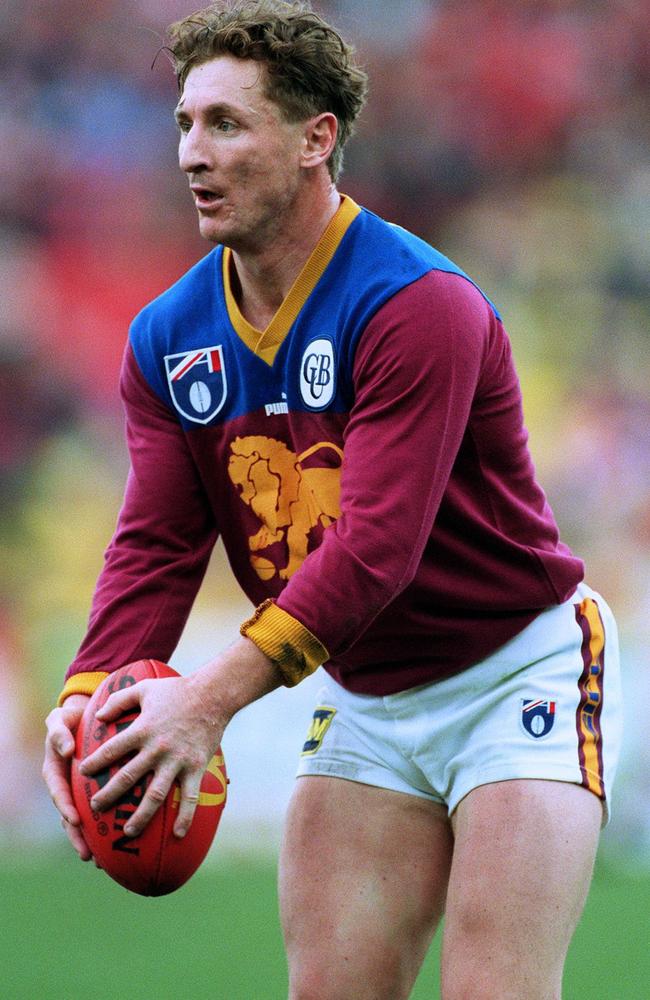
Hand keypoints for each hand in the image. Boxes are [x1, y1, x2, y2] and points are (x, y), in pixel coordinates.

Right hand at [43, 694, 93, 860]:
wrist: (81, 716)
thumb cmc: (71, 718)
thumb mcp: (60, 720)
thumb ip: (59, 732)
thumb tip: (66, 750)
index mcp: (55, 771)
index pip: (59, 793)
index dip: (66, 808)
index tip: (75, 820)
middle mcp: (66, 785)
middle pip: (70, 817)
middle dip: (78, 837)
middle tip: (87, 855)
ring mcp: (78, 791)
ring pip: (84, 821)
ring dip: (91, 841)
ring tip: (101, 862)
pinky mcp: (93, 792)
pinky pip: (99, 812)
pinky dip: (105, 828)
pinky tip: (119, 844)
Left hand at [78, 673, 225, 839]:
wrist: (213, 695)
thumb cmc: (177, 690)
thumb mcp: (144, 689)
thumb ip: (119, 700)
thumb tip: (97, 716)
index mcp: (142, 729)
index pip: (111, 750)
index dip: (94, 763)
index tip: (82, 774)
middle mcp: (157, 748)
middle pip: (128, 777)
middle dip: (108, 795)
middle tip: (95, 808)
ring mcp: (177, 761)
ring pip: (155, 795)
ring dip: (141, 816)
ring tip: (128, 831)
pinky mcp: (196, 767)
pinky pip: (189, 797)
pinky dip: (184, 817)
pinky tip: (177, 835)